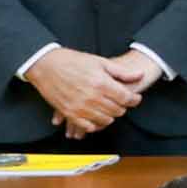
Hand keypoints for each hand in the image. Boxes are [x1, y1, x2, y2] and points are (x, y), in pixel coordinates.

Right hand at [27, 43, 141, 136]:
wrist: (46, 65)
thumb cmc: (72, 61)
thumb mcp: (99, 62)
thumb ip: (121, 72)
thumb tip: (140, 75)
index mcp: (101, 83)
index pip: (126, 98)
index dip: (134, 99)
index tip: (135, 98)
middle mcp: (92, 98)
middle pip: (117, 110)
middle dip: (123, 106)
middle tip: (121, 102)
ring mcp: (80, 107)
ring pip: (105, 120)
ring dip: (111, 116)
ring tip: (110, 108)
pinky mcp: (69, 113)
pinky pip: (88, 126)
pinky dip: (95, 124)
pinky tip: (97, 117)